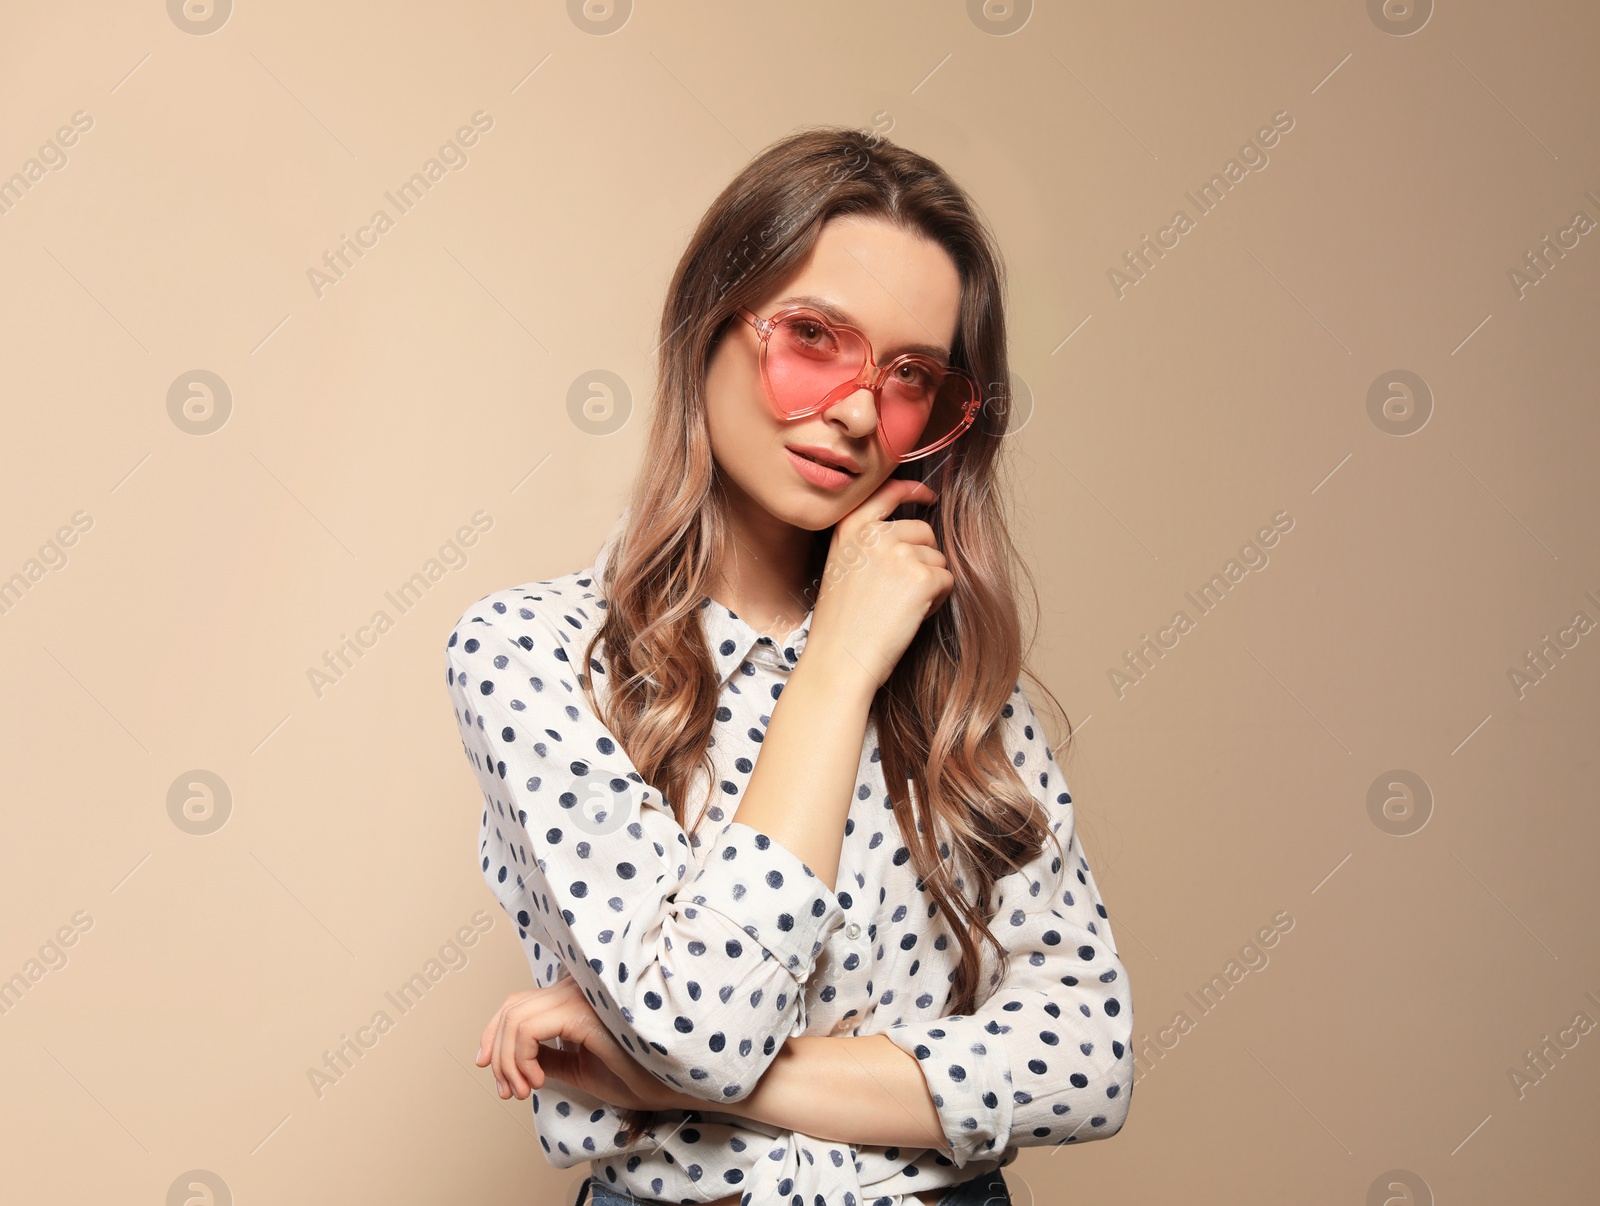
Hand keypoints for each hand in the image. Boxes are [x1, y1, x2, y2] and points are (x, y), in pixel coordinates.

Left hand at [475, 976, 694, 1112]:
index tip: (487, 1068)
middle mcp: (576, 988)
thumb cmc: (637, 1075)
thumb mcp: (579, 1068)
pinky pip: (526, 1029)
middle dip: (497, 1055)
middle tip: (509, 1091)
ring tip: (524, 1090)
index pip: (518, 1002)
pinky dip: (519, 1059)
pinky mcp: (581, 1012)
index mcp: (577, 997)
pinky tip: (538, 1081)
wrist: (672, 1086)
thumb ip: (547, 1057)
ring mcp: (579, 995)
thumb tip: (511, 1058)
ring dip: (507, 1062)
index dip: (493, 1033)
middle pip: (511, 1009)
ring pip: (514, 1019)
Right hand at [805, 476, 952, 692]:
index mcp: (850, 529)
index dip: (912, 491)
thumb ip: (868, 545)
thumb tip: (909, 536)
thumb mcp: (841, 568)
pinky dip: (938, 600)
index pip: (886, 492)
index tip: (927, 495)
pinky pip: (947, 580)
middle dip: (923, 557)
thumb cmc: (839, 626)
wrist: (839, 660)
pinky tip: (913, 616)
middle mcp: (875, 534)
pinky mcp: (922, 577)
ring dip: (930, 583)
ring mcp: (899, 553)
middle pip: (923, 531)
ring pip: (938, 559)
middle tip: (900, 592)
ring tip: (902, 608)